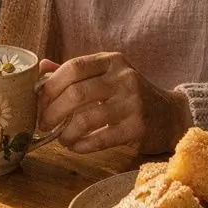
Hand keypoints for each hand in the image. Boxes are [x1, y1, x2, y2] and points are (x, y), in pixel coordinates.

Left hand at [37, 53, 189, 153]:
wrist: (169, 115)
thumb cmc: (130, 95)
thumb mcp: (107, 75)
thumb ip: (75, 72)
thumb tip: (40, 67)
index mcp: (112, 61)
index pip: (74, 67)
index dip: (50, 85)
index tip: (38, 101)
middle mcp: (123, 78)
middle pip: (76, 93)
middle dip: (52, 111)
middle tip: (43, 124)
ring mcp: (132, 103)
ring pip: (86, 118)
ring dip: (66, 132)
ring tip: (61, 139)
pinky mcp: (137, 128)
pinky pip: (100, 139)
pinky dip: (82, 145)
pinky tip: (76, 147)